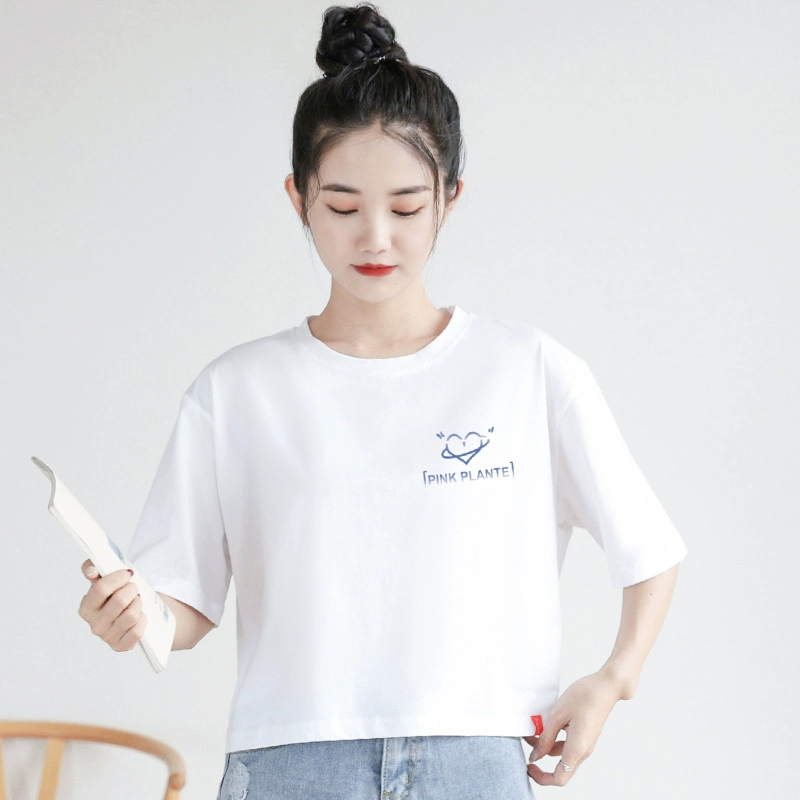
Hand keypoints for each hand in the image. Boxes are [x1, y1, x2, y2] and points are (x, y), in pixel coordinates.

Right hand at [78, 559, 146, 651]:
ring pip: (131, 615)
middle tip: (133, 588)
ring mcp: (108, 637)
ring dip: (138, 603)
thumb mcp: (105, 579)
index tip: (128, 573)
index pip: (100, 589)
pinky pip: (137, 631)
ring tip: (136, 601)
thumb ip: (94, 569)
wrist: (134, 611)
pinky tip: (140, 615)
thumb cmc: (118, 594)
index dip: (117, 578)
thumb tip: (91, 570)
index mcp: (86, 607)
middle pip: (119, 600)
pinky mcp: (121, 646)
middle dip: (131, 589)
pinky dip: (143, 619)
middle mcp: (94, 625)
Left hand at [523, 670, 623, 786]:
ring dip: (547, 747)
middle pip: (562, 770)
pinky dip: (555, 740)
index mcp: (577, 748)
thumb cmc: (585, 696)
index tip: (529, 766)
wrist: (606, 686)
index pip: (559, 778)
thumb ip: (545, 737)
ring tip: (534, 730)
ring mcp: (586, 744)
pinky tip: (547, 725)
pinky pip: (568, 745)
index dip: (541, 777)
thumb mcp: (558, 715)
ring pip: (563, 756)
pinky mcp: (586, 736)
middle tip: (529, 750)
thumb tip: (536, 755)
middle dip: (542, 764)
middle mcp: (583, 751)